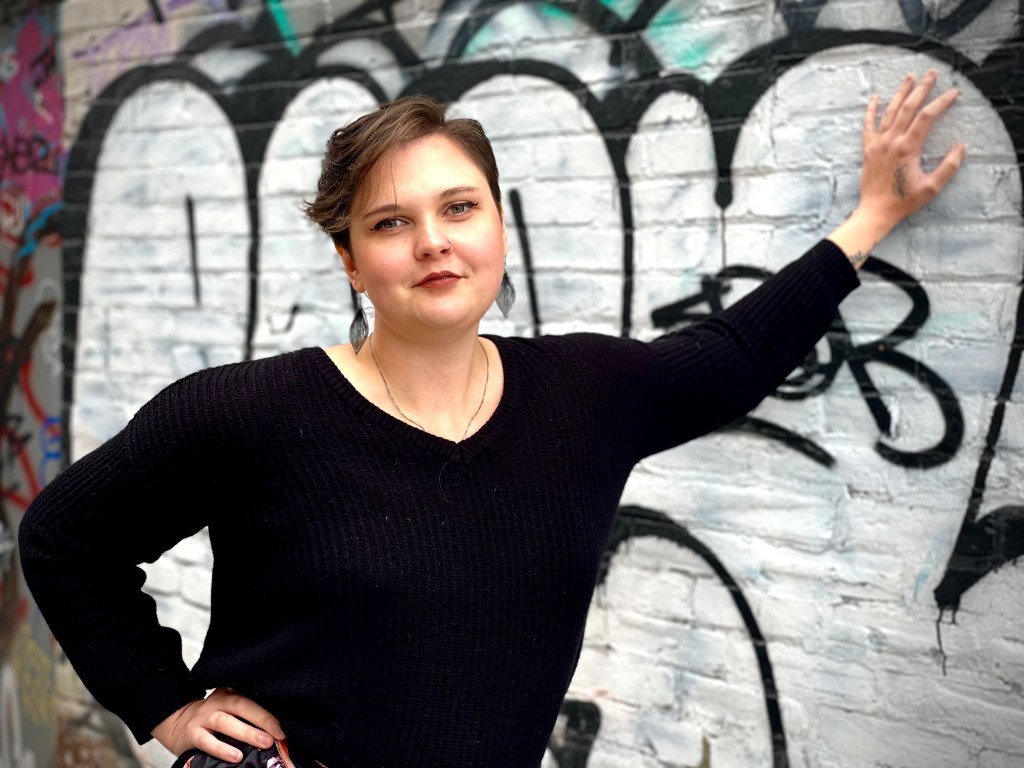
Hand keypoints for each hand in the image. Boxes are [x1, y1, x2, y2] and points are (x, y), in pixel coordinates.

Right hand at [152, 687, 285, 761]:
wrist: (179, 723)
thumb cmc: (215, 719)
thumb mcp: (230, 710)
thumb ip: (248, 715)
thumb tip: (276, 732)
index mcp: (231, 693)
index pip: (252, 698)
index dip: (268, 713)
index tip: (283, 728)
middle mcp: (218, 701)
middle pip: (242, 705)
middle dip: (262, 719)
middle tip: (278, 734)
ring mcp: (204, 716)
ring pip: (225, 722)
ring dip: (246, 733)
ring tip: (264, 743)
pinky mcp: (192, 733)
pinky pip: (207, 741)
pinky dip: (222, 749)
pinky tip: (236, 757)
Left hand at [830, 69, 965, 266]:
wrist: (875, 212)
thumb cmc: (903, 202)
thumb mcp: (932, 187)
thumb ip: (948, 166)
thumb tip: (961, 146)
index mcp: (907, 148)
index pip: (926, 117)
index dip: (941, 102)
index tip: (953, 93)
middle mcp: (891, 141)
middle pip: (908, 108)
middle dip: (921, 89)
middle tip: (931, 73)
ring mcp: (877, 144)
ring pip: (889, 112)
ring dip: (900, 93)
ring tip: (909, 78)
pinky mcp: (868, 150)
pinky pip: (868, 126)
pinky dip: (871, 111)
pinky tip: (875, 98)